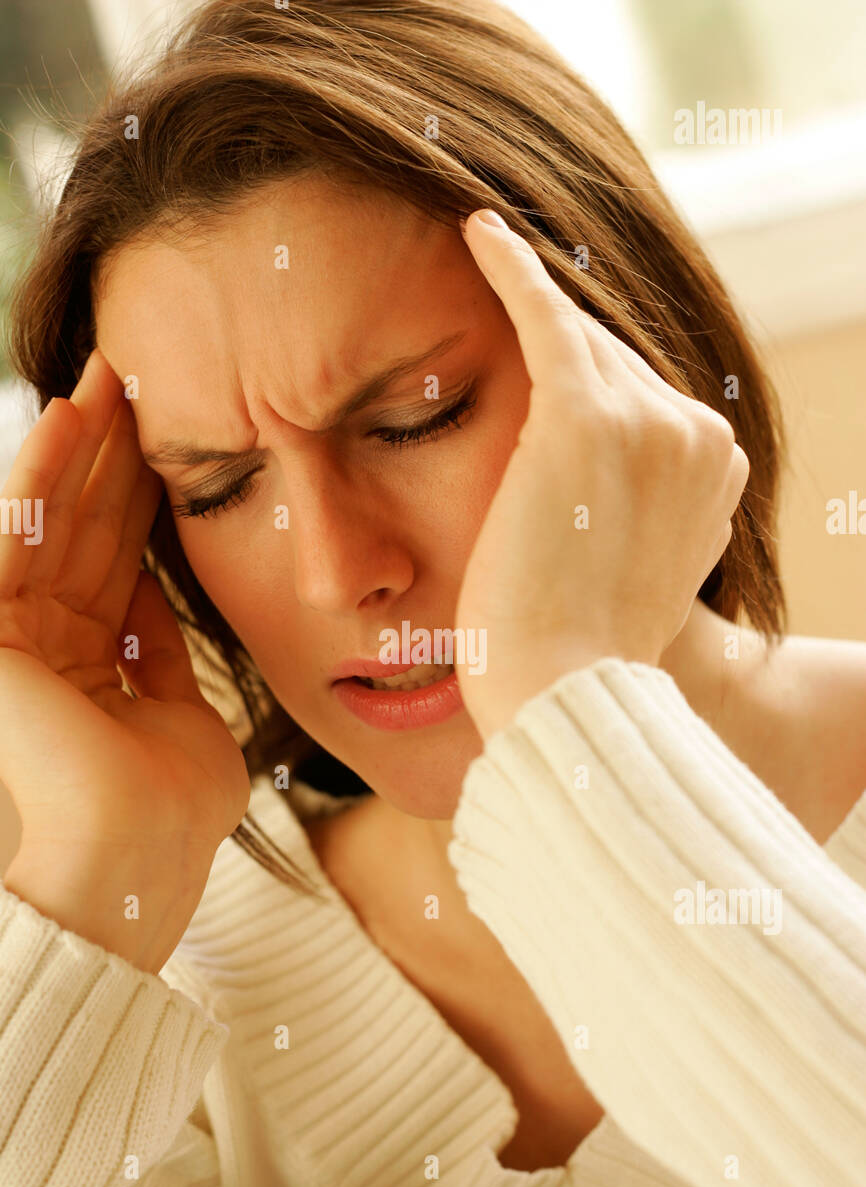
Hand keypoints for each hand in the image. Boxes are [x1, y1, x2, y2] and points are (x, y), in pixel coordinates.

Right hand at [0, 349, 249, 968]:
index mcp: (93, 669)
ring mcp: (11, 640)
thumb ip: (169, 659)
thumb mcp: (188, 721)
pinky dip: (36, 478)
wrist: (128, 869)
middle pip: (81, 531)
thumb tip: (162, 607)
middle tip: (138, 376)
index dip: (145, 498)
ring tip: (105, 376)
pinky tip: (65, 418)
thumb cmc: (168, 818)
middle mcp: (46, 648)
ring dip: (73, 448)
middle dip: (110, 456)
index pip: (118, 563)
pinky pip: (11, 541)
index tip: (177, 434)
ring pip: (43, 523)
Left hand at [454, 209, 748, 739]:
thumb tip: (599, 499)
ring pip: (577, 342)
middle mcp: (699, 436)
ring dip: (527, 312)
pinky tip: (475, 232)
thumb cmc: (574, 655)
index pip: (641, 400)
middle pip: (613, 363)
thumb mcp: (627, 575)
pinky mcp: (583, 415)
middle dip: (557, 350)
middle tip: (500, 293)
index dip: (586, 388)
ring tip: (480, 261)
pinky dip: (509, 269)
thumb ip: (633, 516)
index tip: (543, 365)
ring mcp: (649, 421)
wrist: (561, 695)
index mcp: (716, 474)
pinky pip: (543, 316)